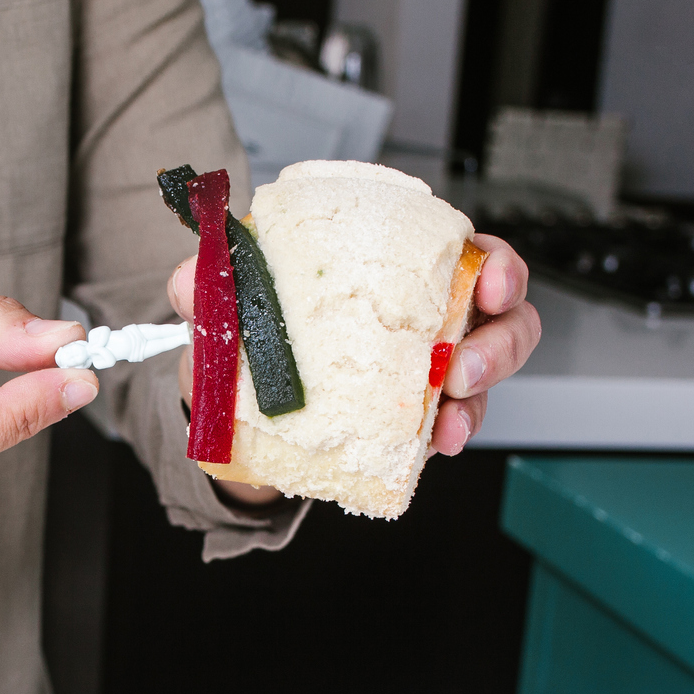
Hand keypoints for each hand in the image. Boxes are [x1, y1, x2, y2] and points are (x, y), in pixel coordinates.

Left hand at [162, 230, 540, 480]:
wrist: (233, 417)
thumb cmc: (251, 342)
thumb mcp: (226, 310)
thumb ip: (208, 286)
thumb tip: (192, 277)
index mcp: (393, 267)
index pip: (464, 250)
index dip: (493, 259)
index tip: (486, 274)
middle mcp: (425, 313)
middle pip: (501, 312)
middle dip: (501, 336)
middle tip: (467, 362)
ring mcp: (428, 368)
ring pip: (489, 369)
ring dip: (481, 395)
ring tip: (449, 415)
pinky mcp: (416, 417)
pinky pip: (455, 421)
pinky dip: (452, 431)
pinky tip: (435, 443)